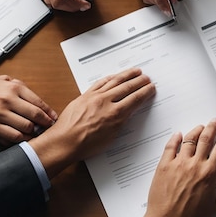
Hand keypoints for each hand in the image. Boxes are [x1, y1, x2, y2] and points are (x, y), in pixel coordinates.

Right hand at [0, 71, 57, 144]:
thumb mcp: (5, 80)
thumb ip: (22, 88)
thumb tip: (39, 103)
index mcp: (14, 88)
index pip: (39, 104)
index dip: (49, 114)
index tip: (53, 119)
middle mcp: (7, 101)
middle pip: (35, 118)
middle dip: (44, 125)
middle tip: (47, 129)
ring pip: (24, 130)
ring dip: (33, 134)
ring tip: (36, 135)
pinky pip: (10, 138)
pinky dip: (18, 140)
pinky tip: (22, 138)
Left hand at [29, 68, 154, 178]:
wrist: (65, 142)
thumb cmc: (86, 145)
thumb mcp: (111, 137)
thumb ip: (120, 122)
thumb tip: (127, 113)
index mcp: (116, 114)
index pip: (135, 99)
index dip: (145, 92)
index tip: (151, 88)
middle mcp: (106, 102)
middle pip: (127, 87)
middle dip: (139, 81)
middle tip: (147, 78)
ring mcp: (95, 97)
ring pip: (114, 81)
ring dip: (127, 75)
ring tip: (136, 71)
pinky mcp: (85, 95)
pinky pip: (100, 82)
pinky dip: (109, 78)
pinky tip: (115, 76)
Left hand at [144, 119, 215, 216]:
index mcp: (209, 173)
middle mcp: (194, 164)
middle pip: (205, 139)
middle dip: (212, 127)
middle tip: (215, 122)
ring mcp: (178, 163)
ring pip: (189, 139)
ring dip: (196, 130)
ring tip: (200, 127)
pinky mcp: (164, 165)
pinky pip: (170, 146)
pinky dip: (175, 138)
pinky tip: (179, 134)